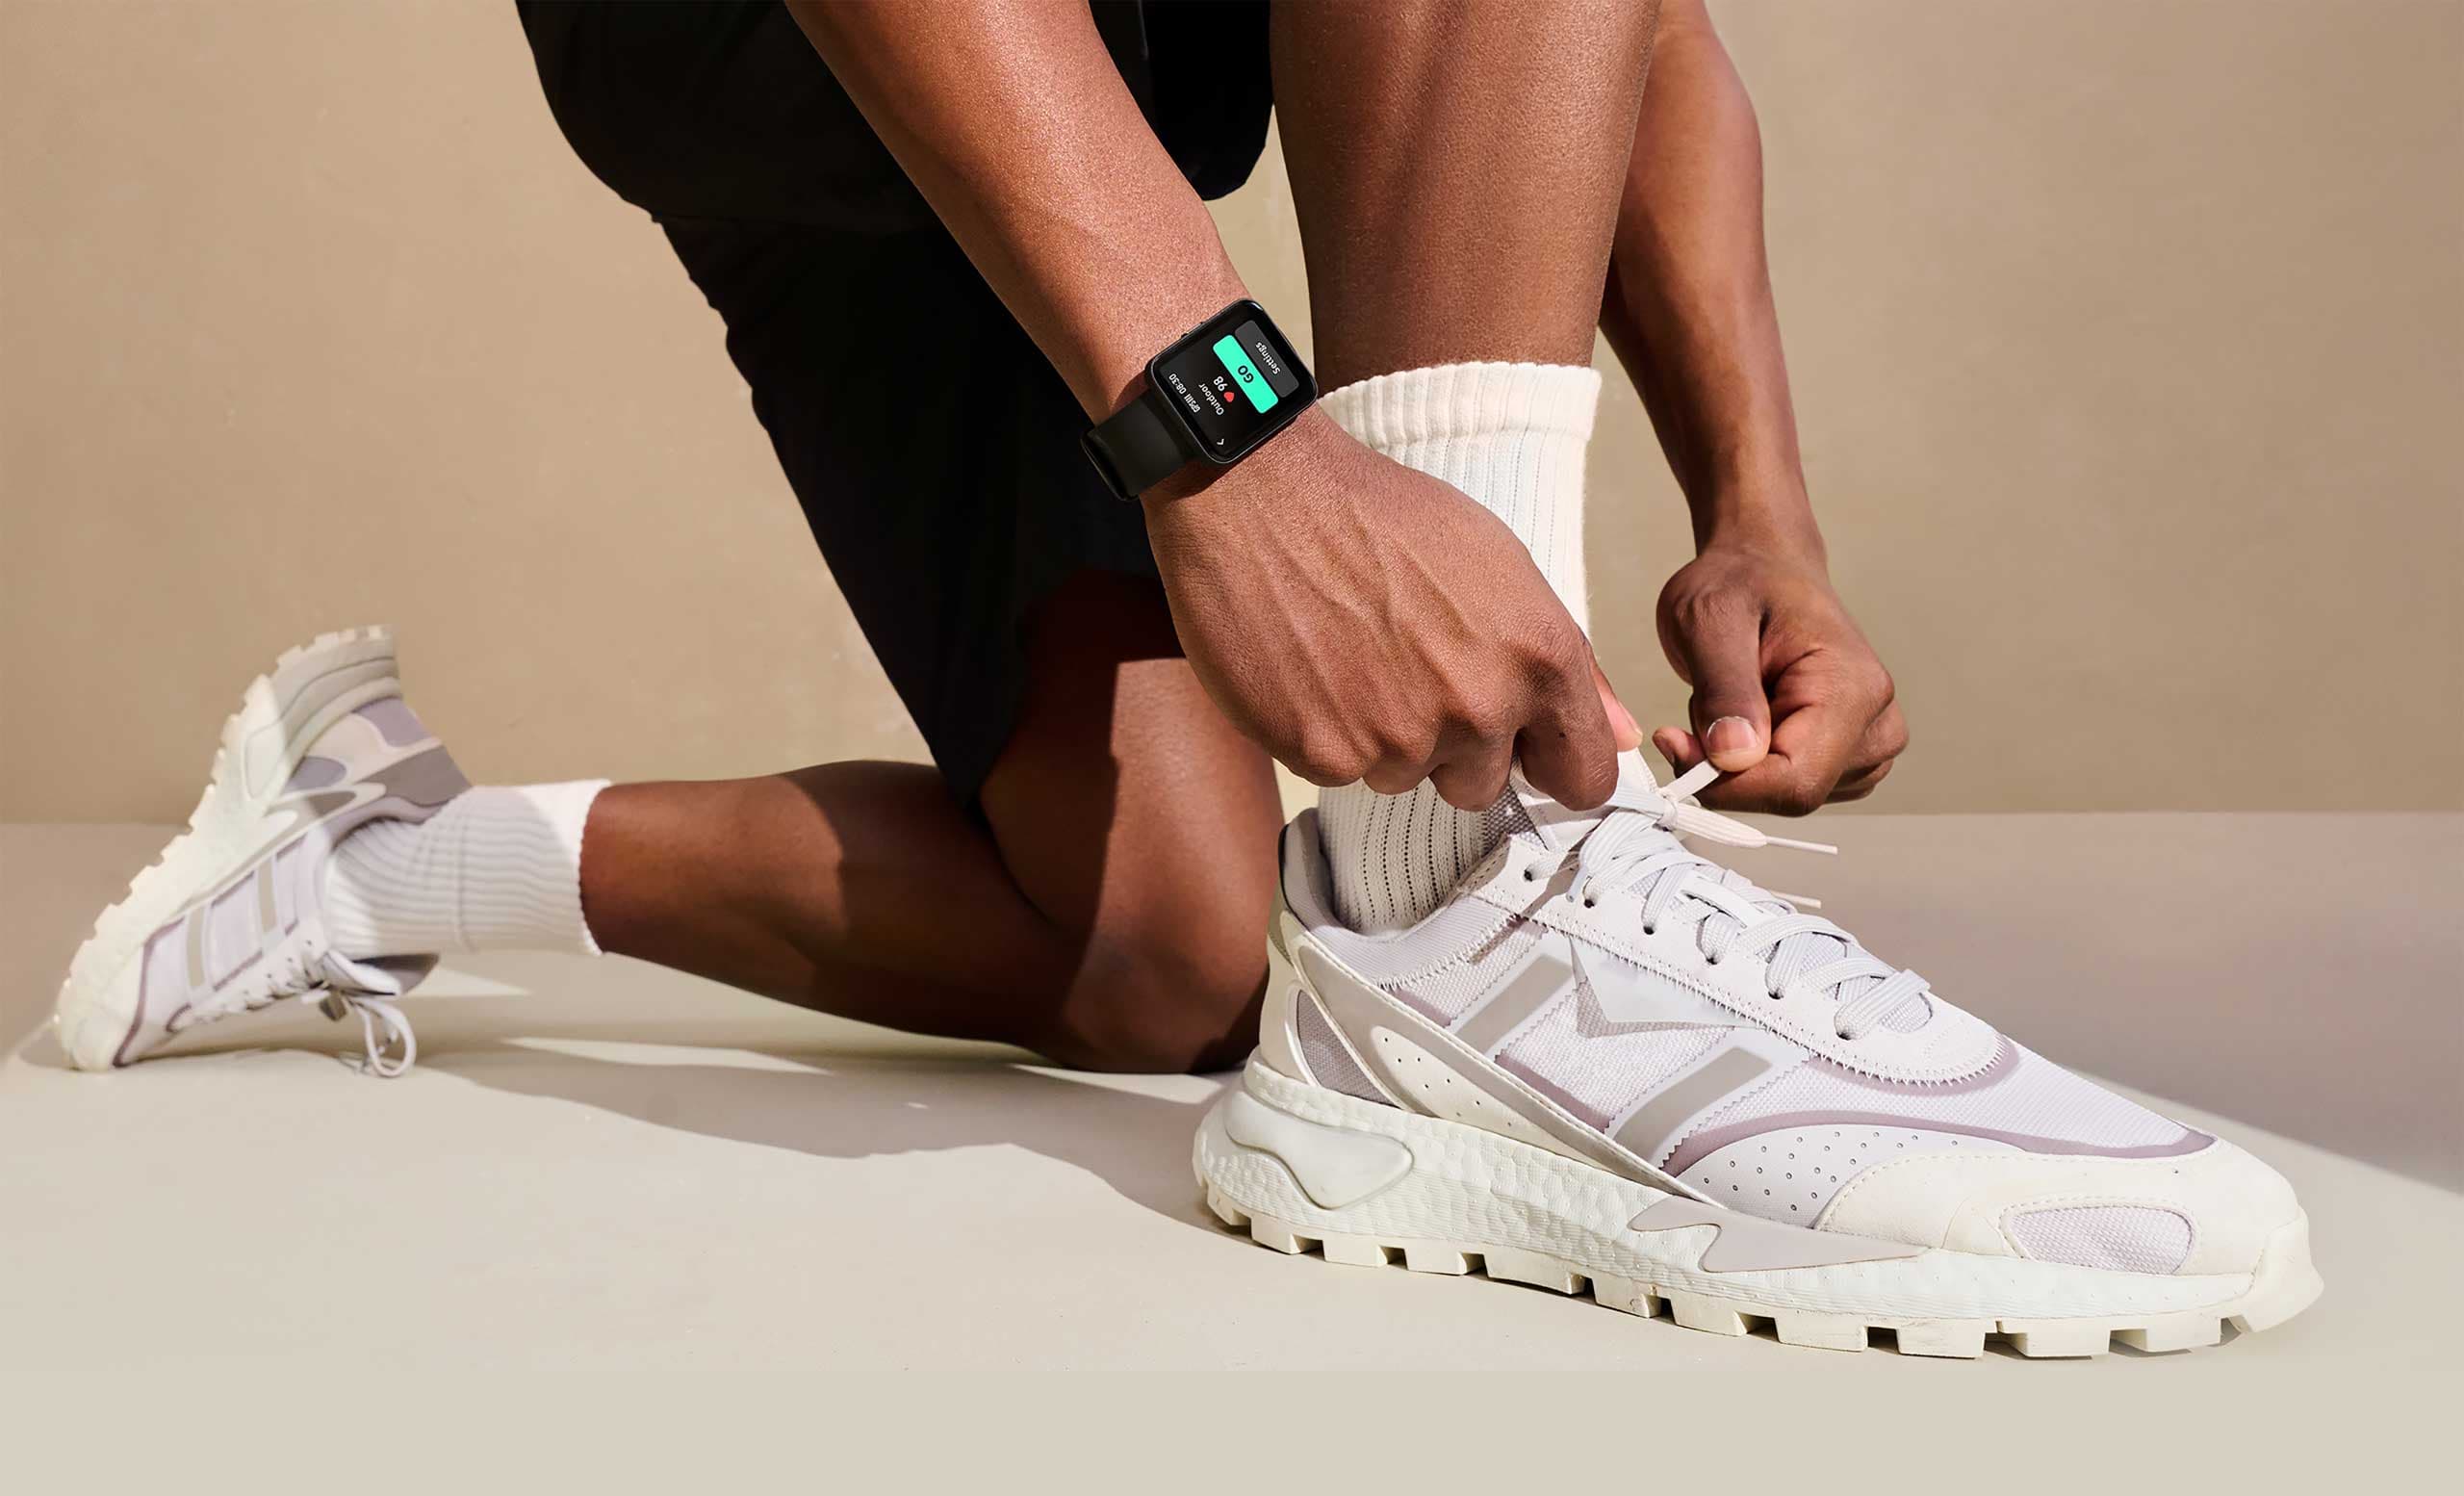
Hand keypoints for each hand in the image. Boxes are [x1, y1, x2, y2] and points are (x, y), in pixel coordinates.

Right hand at [1145, 413, 1642, 810]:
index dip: (1554, 765)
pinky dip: (1325, 732)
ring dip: (1384, 736)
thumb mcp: (1498, 565)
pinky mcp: (1327, 754)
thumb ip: (1567, 663)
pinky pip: (1340, 770)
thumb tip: (1621, 734)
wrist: (1262, 494)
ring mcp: (1402, 738)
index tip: (1527, 752)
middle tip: (1408, 669)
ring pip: (1407, 777)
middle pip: (1485, 786)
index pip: (1584, 776)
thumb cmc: (1381, 516)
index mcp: (1539, 657)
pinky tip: (1312, 666)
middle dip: (1454, 747)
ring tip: (1353, 654)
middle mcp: (1481, 707)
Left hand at [1649, 535, 1905, 813]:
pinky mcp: (1851, 758)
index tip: (1675, 742)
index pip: (1795, 782)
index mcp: (1853, 688)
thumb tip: (1733, 757)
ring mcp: (1870, 746)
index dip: (1727, 782)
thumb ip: (1724, 689)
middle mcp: (1876, 724)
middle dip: (1728, 771)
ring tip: (1727, 702)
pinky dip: (1752, 767)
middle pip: (1792, 794)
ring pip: (1786, 795)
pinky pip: (1789, 788)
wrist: (1765, 567)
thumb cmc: (1740, 582)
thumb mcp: (1710, 619)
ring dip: (1737, 766)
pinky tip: (1745, 719)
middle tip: (1689, 720)